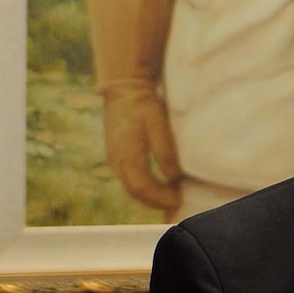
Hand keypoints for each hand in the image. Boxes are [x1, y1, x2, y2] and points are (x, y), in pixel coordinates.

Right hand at [102, 80, 182, 211]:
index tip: (178, 200)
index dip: (161, 197)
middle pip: (135, 192)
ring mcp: (115, 159)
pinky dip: (144, 188)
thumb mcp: (158, 123)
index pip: (143, 187)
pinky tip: (158, 185)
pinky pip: (129, 179)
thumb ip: (165, 151)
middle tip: (176, 203)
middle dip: (156, 202)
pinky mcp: (116, 155)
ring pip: (131, 187)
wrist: (123, 89)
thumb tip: (173, 177)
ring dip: (150, 196)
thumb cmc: (142, 104)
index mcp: (128, 154)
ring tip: (170, 197)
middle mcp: (117, 160)